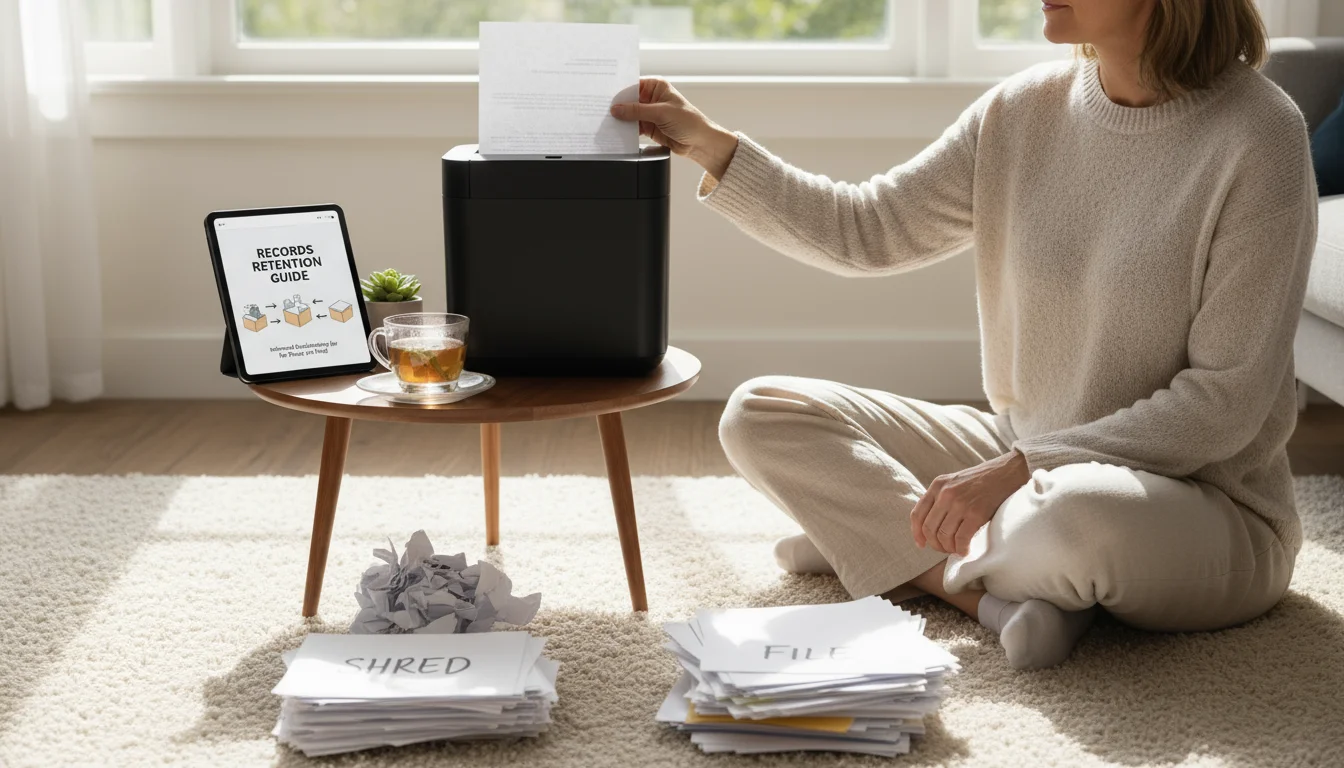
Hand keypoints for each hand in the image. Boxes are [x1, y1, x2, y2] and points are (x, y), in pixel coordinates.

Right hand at [610, 77, 738, 179]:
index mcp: (656, 86)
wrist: (700, 142)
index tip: (604, 95)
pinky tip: (616, 132)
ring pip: (629, 115)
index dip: (619, 90)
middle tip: (601, 109)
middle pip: (628, 100)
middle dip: (617, 106)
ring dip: (620, 119)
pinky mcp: (648, 127)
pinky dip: (625, 130)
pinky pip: (632, 127)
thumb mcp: (661, 113)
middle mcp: (651, 98)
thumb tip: (617, 109)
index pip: (632, 85)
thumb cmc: (689, 122)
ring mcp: (649, 113)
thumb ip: (637, 111)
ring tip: (605, 121)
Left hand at [910, 450, 1031, 555]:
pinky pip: (961, 539)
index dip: (917, 533)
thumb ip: (941, 497)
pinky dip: (961, 549)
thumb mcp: (954, 482)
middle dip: (934, 544)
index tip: (921, 544)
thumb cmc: (981, 480)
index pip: (917, 514)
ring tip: (955, 549)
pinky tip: (965, 550)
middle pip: (929, 528)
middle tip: (943, 548)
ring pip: (943, 536)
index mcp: (937, 485)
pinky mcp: (976, 514)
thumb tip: (930, 525)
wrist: (1006, 472)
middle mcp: (945, 494)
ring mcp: (960, 504)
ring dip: (948, 548)